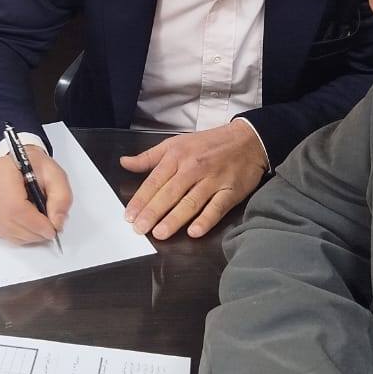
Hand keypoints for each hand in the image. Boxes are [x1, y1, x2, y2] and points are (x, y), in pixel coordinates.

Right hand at [0, 147, 70, 244]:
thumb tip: (56, 222)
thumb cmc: (34, 167)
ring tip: (39, 229)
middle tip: (48, 231)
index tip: (51, 229)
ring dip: (26, 236)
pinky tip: (26, 228)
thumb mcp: (55, 175)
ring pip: (3, 229)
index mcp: (3, 169)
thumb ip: (61, 197)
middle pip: (8, 219)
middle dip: (33, 232)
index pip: (15, 205)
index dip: (34, 223)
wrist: (19, 163)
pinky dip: (17, 235)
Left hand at [120, 119, 266, 238]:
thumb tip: (125, 163)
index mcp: (177, 156)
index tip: (129, 216)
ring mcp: (213, 180)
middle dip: (153, 212)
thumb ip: (149, 157)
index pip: (155, 181)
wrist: (247, 139)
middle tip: (139, 229)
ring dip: (174, 219)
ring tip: (159, 234)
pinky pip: (217, 208)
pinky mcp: (231, 191)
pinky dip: (206, 220)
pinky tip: (194, 232)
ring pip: (190, 202)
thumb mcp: (176, 143)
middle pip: (169, 193)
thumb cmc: (208, 143)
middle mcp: (193, 168)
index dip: (141, 199)